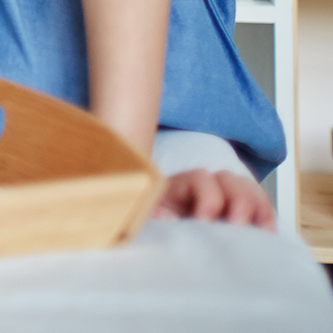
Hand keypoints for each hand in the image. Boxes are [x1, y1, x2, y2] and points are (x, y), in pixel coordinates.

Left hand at [152, 169, 274, 229]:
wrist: (161, 238)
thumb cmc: (155, 226)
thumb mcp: (147, 219)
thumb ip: (153, 216)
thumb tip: (170, 219)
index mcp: (180, 184)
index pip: (201, 178)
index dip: (208, 198)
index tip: (205, 222)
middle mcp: (207, 185)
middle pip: (230, 180)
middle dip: (239, 202)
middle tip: (239, 227)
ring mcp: (226, 197)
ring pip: (249, 190)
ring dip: (259, 207)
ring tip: (262, 231)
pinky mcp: (239, 213)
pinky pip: (260, 206)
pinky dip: (267, 217)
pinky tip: (269, 234)